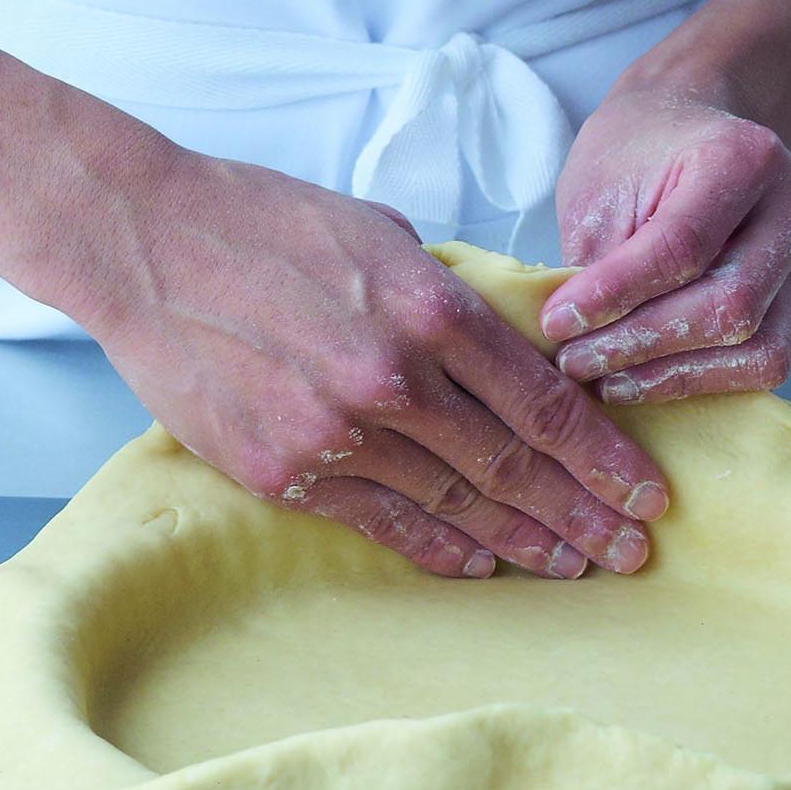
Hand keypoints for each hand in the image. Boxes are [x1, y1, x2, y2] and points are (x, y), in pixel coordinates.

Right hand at [0, 34, 666, 578]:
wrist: (144, 242)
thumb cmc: (268, 222)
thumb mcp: (383, 234)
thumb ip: (452, 302)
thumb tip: (518, 356)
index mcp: (432, 307)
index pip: (547, 405)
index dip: (606, 460)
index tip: (646, 494)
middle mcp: (394, 377)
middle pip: (516, 466)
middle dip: (585, 514)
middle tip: (631, 552)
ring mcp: (336, 431)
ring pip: (457, 503)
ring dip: (524, 542)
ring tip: (573, 566)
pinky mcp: (284, 470)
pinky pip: (383, 521)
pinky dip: (440, 548)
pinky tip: (481, 565)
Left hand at [542, 86, 790, 403]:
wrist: (689, 128)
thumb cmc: (637, 154)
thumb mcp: (599, 188)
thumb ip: (600, 263)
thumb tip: (578, 342)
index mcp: (743, 158)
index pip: (682, 248)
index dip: (615, 296)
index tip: (558, 322)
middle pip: (730, 306)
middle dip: (643, 345)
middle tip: (575, 361)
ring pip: (760, 349)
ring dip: (676, 377)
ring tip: (608, 381)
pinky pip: (765, 361)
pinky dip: (704, 381)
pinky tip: (647, 378)